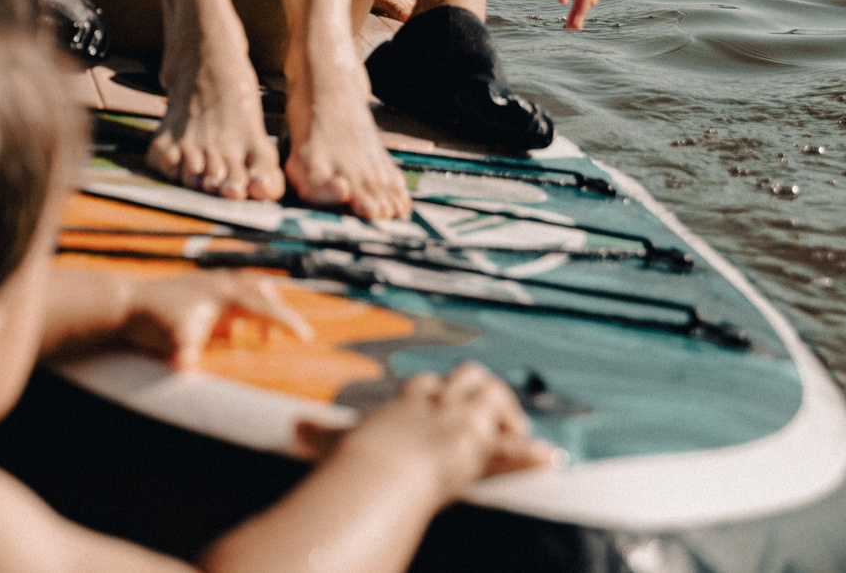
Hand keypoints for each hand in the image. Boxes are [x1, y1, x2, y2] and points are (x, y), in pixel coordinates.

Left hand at [117, 271, 312, 370]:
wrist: (123, 305)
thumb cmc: (152, 321)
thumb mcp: (173, 339)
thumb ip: (183, 352)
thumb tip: (184, 368)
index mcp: (223, 293)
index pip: (266, 307)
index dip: (288, 323)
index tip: (308, 338)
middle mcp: (220, 283)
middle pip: (263, 292)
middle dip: (279, 314)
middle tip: (292, 338)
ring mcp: (209, 285)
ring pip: (249, 291)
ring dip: (261, 312)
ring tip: (264, 340)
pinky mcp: (199, 292)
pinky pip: (232, 298)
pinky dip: (243, 314)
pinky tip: (234, 337)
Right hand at [295, 362, 553, 495]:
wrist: (378, 468)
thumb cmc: (355, 457)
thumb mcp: (336, 441)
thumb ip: (320, 434)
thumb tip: (294, 428)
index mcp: (406, 401)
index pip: (427, 384)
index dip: (438, 392)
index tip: (442, 399)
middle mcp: (437, 403)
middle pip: (467, 377)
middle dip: (479, 390)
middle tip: (486, 413)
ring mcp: (461, 421)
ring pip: (493, 395)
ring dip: (506, 410)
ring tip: (514, 429)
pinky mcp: (479, 446)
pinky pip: (514, 449)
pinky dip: (533, 454)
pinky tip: (551, 458)